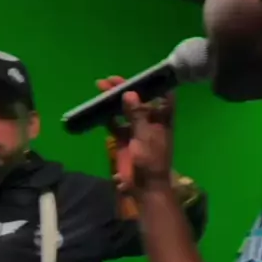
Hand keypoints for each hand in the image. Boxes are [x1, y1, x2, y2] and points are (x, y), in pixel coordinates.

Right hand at [97, 76, 173, 193]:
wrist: (144, 187)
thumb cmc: (151, 160)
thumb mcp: (145, 135)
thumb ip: (137, 114)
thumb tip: (129, 93)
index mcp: (162, 119)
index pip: (163, 96)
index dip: (156, 84)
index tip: (144, 73)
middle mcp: (150, 121)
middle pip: (139, 100)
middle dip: (127, 89)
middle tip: (111, 79)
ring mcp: (136, 130)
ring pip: (125, 110)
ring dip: (114, 99)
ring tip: (101, 87)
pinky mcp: (124, 140)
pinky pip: (115, 124)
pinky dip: (107, 116)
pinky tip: (98, 107)